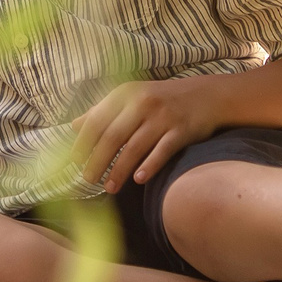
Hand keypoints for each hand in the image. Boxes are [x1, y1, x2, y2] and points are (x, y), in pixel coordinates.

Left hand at [70, 78, 225, 191]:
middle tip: (88, 180)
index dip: (84, 142)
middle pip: (113, 136)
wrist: (208, 95)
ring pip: (135, 147)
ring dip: (120, 170)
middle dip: (98, 160)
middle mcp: (142, 103)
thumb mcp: (131, 97)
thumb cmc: (161, 99)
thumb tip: (73, 126)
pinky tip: (139, 179)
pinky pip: (163, 151)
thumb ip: (102, 111)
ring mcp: (163, 117)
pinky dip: (150, 165)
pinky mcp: (182, 131)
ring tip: (110, 188)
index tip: (74, 161)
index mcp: (125, 94)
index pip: (97, 120)